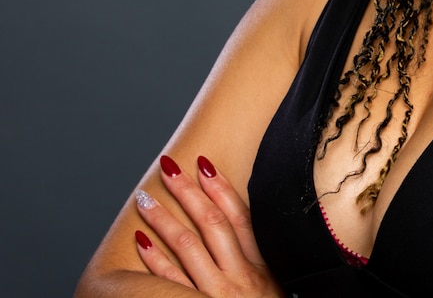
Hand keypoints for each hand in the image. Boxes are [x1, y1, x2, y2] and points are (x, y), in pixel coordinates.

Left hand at [134, 154, 283, 297]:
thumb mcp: (277, 288)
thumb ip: (261, 261)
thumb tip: (245, 230)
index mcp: (263, 267)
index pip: (240, 217)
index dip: (221, 188)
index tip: (203, 164)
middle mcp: (240, 278)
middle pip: (211, 224)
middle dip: (188, 193)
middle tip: (169, 168)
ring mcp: (215, 297)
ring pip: (187, 247)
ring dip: (164, 220)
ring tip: (144, 198)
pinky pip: (170, 285)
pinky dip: (154, 262)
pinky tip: (140, 242)